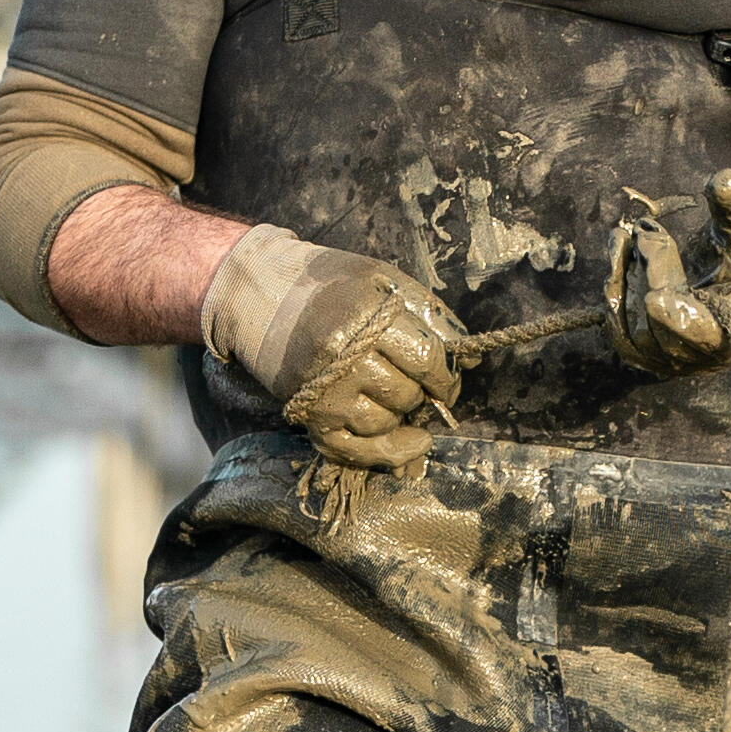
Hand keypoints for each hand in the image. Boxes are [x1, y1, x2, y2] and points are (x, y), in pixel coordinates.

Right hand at [199, 225, 464, 469]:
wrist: (260, 295)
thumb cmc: (331, 283)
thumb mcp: (383, 278)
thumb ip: (430, 312)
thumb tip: (470, 357)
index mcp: (365, 316)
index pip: (426, 360)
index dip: (448, 375)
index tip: (450, 378)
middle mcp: (343, 356)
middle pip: (408, 394)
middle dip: (424, 394)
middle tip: (421, 385)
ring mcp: (324, 390)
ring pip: (386, 422)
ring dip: (402, 415)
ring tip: (397, 395)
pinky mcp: (310, 414)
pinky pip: (356, 450)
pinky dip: (388, 453)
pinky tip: (412, 443)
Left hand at [608, 173, 730, 376]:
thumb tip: (723, 178)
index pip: (706, 331)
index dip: (678, 317)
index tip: (655, 294)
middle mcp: (709, 354)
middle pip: (661, 323)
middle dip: (648, 272)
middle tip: (645, 231)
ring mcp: (677, 360)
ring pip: (634, 328)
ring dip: (625, 277)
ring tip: (630, 238)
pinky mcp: (652, 355)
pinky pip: (620, 331)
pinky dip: (614, 290)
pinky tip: (619, 256)